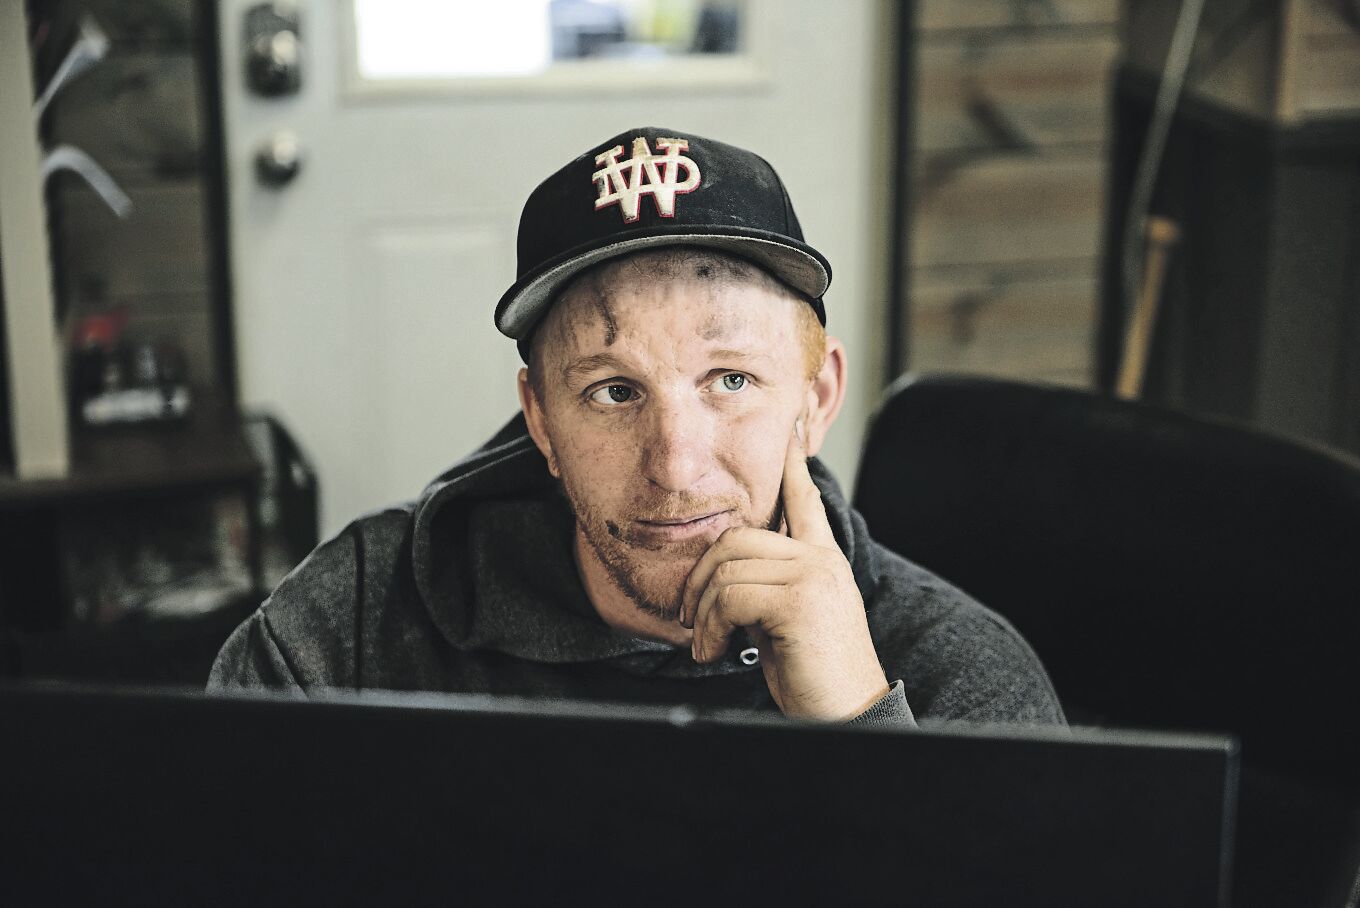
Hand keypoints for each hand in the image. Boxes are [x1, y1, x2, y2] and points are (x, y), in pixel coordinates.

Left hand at [680, 420, 889, 720]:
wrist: (846, 715)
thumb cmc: (813, 675)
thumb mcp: (786, 620)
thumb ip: (768, 586)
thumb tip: (724, 573)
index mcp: (822, 559)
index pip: (804, 499)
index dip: (792, 465)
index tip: (788, 430)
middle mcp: (821, 559)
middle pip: (736, 537)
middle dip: (700, 577)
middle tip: (690, 618)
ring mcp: (813, 575)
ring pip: (727, 567)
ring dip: (702, 612)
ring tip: (705, 644)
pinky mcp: (799, 600)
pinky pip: (730, 596)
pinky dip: (709, 627)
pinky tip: (714, 651)